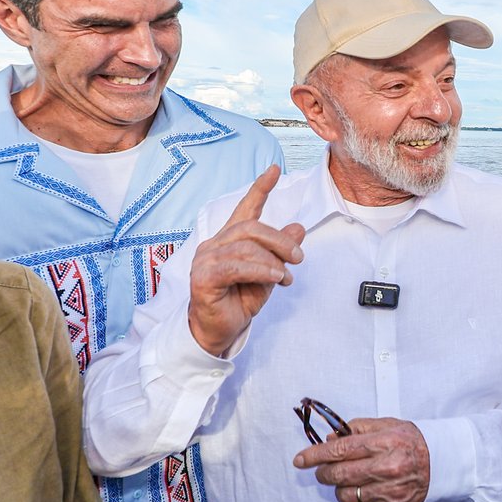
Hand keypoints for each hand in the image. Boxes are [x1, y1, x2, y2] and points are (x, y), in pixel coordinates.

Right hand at [187, 165, 305, 355]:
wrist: (219, 331)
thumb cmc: (239, 301)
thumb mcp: (268, 274)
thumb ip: (280, 252)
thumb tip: (298, 227)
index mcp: (230, 240)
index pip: (245, 209)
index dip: (260, 188)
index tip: (274, 170)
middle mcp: (214, 244)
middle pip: (251, 227)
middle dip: (280, 240)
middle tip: (298, 258)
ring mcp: (205, 260)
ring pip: (246, 247)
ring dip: (272, 260)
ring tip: (285, 277)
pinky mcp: (203, 278)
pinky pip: (235, 266)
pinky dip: (260, 270)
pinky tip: (274, 277)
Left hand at [293, 417, 429, 501]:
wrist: (442, 464)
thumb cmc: (411, 441)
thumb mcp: (387, 425)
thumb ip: (357, 429)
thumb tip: (329, 439)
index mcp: (384, 443)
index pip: (339, 450)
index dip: (315, 456)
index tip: (300, 460)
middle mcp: (386, 468)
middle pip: (338, 475)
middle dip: (323, 473)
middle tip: (323, 470)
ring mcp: (389, 491)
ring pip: (345, 495)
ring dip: (340, 487)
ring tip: (351, 478)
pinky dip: (362, 497)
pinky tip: (373, 487)